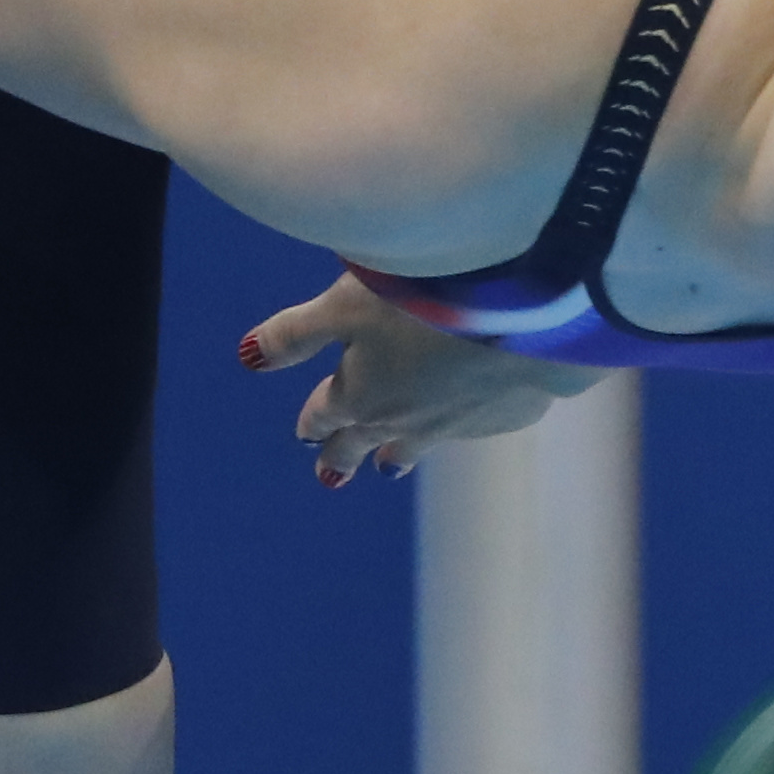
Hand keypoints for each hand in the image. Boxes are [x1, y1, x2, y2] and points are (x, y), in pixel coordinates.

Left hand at [241, 273, 597, 484]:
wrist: (526, 316)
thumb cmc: (423, 299)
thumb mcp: (344, 304)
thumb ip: (296, 333)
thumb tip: (248, 358)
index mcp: (360, 395)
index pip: (326, 414)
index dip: (312, 422)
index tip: (304, 435)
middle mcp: (405, 420)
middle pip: (366, 440)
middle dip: (344, 454)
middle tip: (330, 474)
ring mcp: (457, 425)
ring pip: (418, 445)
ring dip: (398, 453)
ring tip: (389, 467)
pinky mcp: (506, 416)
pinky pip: (472, 427)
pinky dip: (459, 425)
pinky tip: (463, 422)